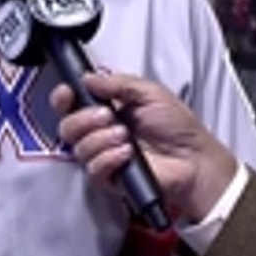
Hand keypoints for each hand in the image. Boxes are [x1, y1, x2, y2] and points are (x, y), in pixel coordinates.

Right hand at [51, 72, 237, 222]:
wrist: (193, 158)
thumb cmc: (176, 125)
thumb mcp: (149, 92)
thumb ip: (117, 83)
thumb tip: (87, 77)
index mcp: (106, 109)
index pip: (72, 104)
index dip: (63, 98)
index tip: (66, 93)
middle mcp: (100, 133)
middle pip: (67, 127)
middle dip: (83, 119)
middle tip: (107, 116)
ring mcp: (103, 156)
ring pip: (79, 148)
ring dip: (101, 139)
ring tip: (125, 136)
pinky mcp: (110, 179)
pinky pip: (93, 169)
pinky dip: (109, 158)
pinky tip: (127, 154)